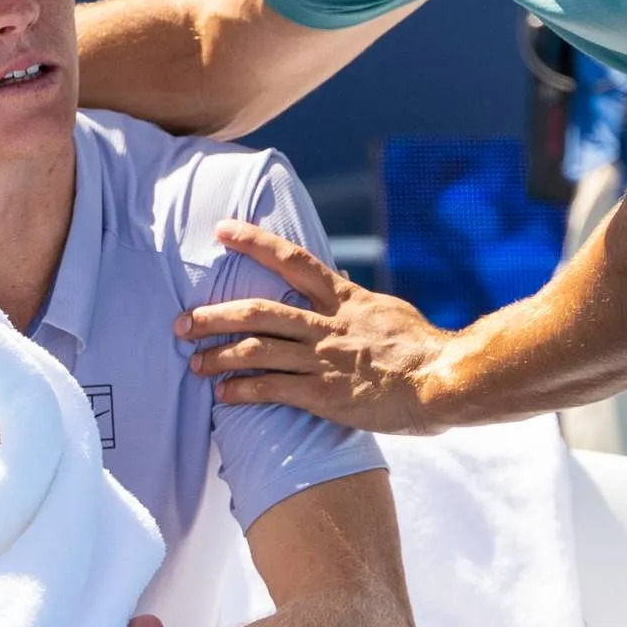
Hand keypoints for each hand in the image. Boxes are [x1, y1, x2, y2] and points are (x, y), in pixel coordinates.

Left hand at [176, 223, 455, 431]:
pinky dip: (242, 391)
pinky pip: (272, 389)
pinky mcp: (324, 395)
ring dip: (218, 355)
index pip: (293, 261)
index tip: (222, 231)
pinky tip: (224, 395)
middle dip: (214, 315)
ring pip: (257, 350)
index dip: (254, 242)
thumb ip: (358, 303)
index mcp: (345, 300)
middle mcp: (328, 325)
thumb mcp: (389, 313)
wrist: (444, 381)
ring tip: (193, 362)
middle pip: (258, 310)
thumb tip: (344, 284)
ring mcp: (324, 360)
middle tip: (182, 322)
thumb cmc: (424, 350)